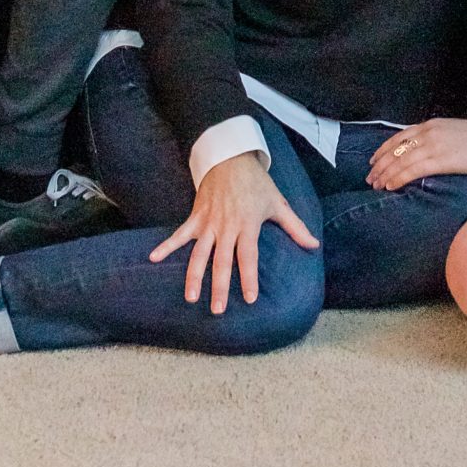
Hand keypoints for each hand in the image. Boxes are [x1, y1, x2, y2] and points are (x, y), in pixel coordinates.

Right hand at [149, 151, 317, 314]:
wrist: (231, 157)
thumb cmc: (256, 183)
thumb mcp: (278, 202)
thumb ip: (295, 227)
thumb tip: (314, 246)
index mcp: (247, 225)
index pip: (248, 256)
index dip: (249, 277)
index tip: (250, 298)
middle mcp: (226, 227)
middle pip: (222, 261)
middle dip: (220, 286)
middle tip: (218, 310)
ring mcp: (208, 222)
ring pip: (199, 253)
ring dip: (193, 275)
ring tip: (190, 297)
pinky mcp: (196, 216)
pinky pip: (179, 234)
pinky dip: (166, 246)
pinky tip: (153, 258)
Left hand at [366, 119, 466, 191]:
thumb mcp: (453, 133)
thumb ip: (436, 140)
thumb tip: (422, 154)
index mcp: (431, 124)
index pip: (399, 137)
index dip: (383, 149)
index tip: (373, 161)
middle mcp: (428, 132)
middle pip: (396, 149)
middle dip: (380, 164)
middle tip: (369, 178)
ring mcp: (433, 145)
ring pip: (400, 160)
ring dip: (385, 174)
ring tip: (376, 185)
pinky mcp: (440, 160)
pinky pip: (412, 170)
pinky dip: (398, 178)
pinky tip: (390, 186)